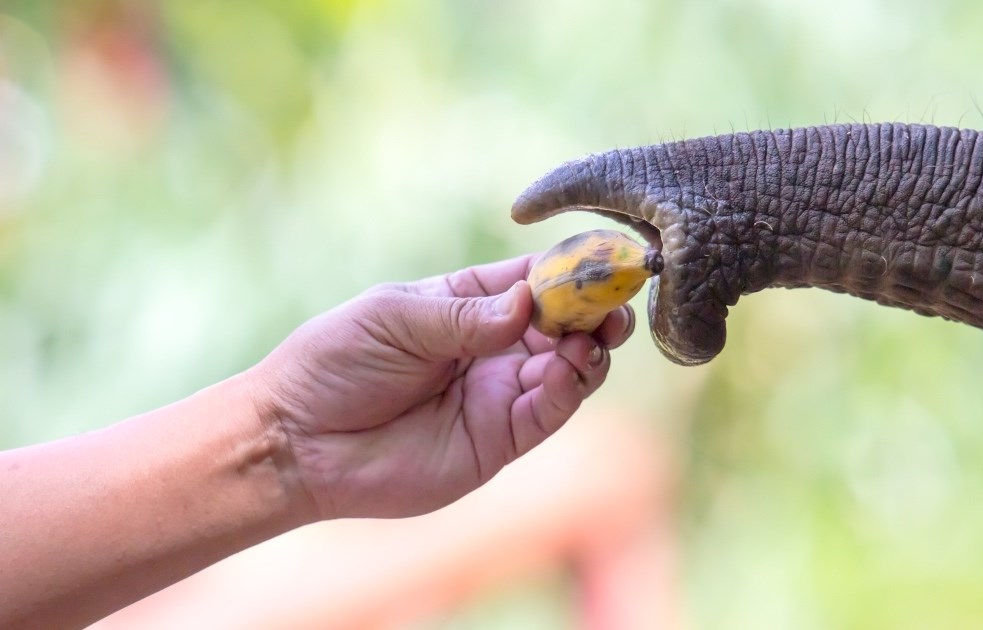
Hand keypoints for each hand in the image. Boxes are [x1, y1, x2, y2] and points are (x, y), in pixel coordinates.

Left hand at [252, 255, 633, 520]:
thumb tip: (530, 301)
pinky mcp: (498, 440)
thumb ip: (466, 315)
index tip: (607, 259)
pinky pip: (548, 411)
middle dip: (597, 310)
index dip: (574, 268)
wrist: (297, 440)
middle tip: (615, 303)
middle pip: (567, 323)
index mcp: (470, 303)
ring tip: (590, 337)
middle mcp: (495, 346)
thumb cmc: (334, 362)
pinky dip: (566, 389)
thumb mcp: (397, 317)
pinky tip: (564, 369)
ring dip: (590, 348)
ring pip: (571, 367)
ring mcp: (499, 393)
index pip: (537, 278)